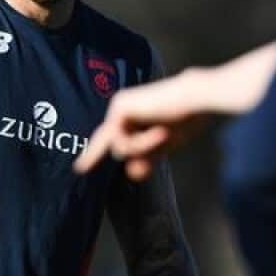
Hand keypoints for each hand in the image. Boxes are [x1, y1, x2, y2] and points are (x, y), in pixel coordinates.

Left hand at [75, 70, 213, 180]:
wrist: (194, 102)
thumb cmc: (184, 120)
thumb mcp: (161, 146)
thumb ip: (145, 158)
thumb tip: (131, 173)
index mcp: (130, 115)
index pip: (108, 137)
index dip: (94, 153)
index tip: (81, 167)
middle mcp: (120, 109)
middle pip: (105, 142)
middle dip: (97, 155)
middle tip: (112, 158)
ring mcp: (118, 107)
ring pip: (118, 148)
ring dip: (142, 149)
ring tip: (163, 135)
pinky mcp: (119, 108)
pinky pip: (122, 141)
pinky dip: (142, 143)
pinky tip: (158, 132)